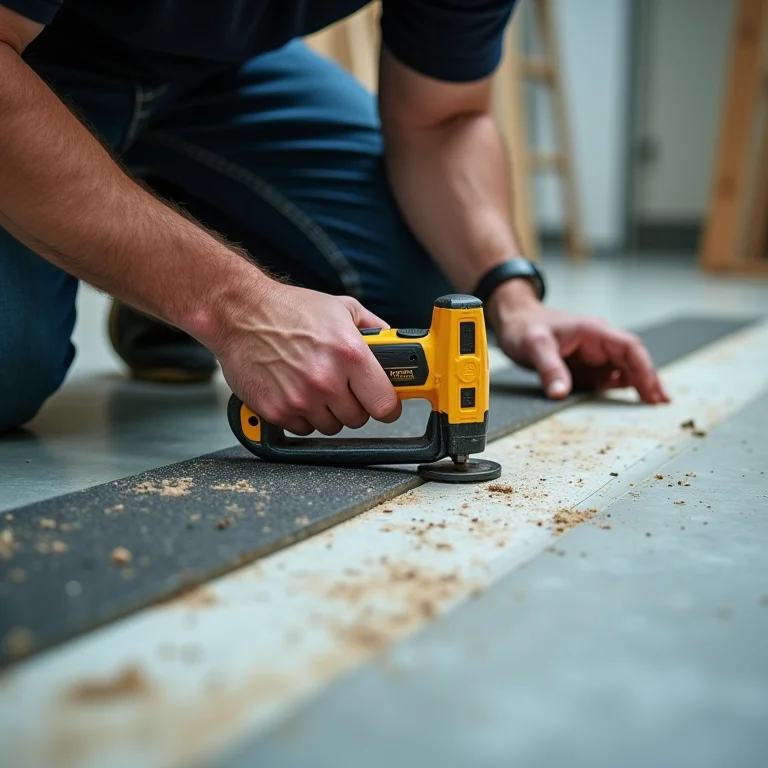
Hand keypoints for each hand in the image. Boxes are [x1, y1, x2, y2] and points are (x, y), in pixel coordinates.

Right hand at [212, 280, 400, 434]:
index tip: (384, 404)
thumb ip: (374, 328)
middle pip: (358, 419)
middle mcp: (327, 380)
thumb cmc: (289, 309)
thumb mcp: (342, 308)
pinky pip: (303, 429)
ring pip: (331, 427)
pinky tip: (295, 391)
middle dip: (354, 405)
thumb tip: (393, 344)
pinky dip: (302, 416)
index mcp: (350, 355)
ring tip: (314, 385)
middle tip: (342, 387)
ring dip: (327, 412)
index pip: (385, 405)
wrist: (240, 314)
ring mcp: (301, 399)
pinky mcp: (277, 411)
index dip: (387, 406)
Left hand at [486, 281, 670, 403]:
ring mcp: (594, 355)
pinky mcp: (586, 367)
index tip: (652, 389)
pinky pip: (609, 378)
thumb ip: (549, 368)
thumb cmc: (524, 326)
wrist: (513, 320)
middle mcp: (598, 342)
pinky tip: (632, 402)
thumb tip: (560, 393)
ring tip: (653, 406)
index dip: (644, 369)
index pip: (629, 347)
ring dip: (640, 385)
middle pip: (633, 360)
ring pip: (625, 369)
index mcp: (593, 331)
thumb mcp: (534, 345)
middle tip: (661, 404)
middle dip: (649, 380)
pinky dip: (623, 389)